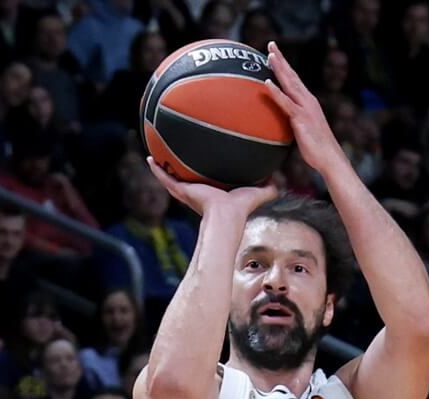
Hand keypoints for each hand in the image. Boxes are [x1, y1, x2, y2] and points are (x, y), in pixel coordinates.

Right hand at [145, 158, 276, 217]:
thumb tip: (279, 178)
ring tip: (155, 152)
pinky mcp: (181, 190)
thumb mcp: (257, 193)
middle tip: (174, 152)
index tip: (200, 160)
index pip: (206, 179)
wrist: (227, 215)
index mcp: (213, 191)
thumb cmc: (241, 208)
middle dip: (181, 166)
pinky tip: (149, 157)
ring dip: (163, 166)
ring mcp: (187, 191)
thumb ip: (268, 187)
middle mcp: (198, 191)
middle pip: (186, 177)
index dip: (204, 171)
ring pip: (171, 176)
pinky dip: (156, 169)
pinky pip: (165, 177)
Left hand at [264, 42, 346, 174]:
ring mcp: (305, 108)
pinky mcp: (301, 118)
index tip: (275, 53)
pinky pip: (286, 103)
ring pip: (290, 84)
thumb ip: (294, 120)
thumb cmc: (317, 148)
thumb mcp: (304, 130)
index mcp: (308, 102)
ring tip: (269, 55)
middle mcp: (308, 101)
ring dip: (279, 69)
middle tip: (271, 44)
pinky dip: (276, 92)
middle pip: (292, 76)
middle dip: (281, 59)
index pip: (294, 80)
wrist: (330, 158)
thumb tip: (284, 121)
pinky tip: (267, 83)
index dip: (285, 66)